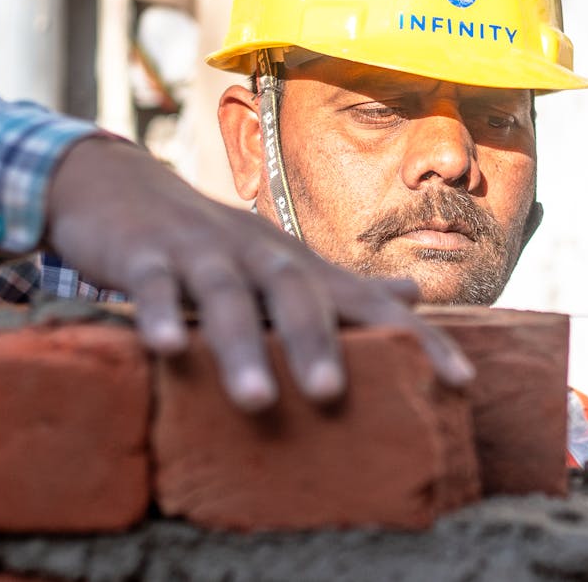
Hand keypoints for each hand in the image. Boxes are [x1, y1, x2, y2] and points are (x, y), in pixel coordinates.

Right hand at [44, 136, 473, 408]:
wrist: (125, 188)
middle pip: (297, 295)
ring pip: (227, 296)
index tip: (461, 382)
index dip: (418, 339)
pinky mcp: (146, 254)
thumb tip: (413, 294)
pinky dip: (159, 313)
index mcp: (300, 267)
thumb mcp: (285, 263)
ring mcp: (203, 252)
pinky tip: (165, 350)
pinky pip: (155, 284)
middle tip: (332, 395)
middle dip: (317, 344)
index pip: (370, 305)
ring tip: (257, 400)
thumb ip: (346, 287)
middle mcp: (261, 255)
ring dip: (242, 346)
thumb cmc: (219, 245)